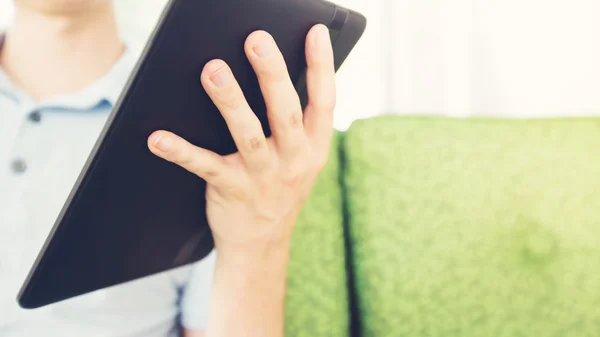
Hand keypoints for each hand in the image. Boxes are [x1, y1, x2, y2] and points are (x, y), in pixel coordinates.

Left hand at [147, 24, 335, 256]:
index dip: (322, 66)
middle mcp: (294, 161)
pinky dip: (182, 152)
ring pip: (247, 135)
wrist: (262, 245)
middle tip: (257, 39)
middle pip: (285, 112)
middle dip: (273, 74)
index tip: (315, 32)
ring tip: (213, 70)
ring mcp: (263, 178)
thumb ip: (296, 123)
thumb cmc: (278, 189)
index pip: (324, 102)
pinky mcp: (232, 191)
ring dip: (230, 102)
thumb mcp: (301, 159)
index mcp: (314, 147)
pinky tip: (158, 137)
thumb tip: (276, 71)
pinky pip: (206, 167)